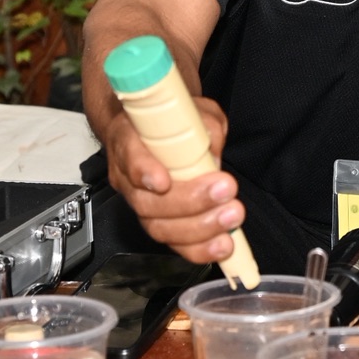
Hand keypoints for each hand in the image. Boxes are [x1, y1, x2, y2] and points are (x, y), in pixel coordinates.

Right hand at [104, 99, 245, 265]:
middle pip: (147, 201)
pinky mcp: (159, 223)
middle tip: (225, 192)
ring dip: (200, 228)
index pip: (129, 156)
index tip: (163, 180)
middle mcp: (128, 177)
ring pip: (160, 227)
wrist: (155, 132)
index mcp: (129, 140)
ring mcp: (141, 203)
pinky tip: (222, 245)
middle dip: (190, 202)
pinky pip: (173, 242)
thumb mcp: (193, 110)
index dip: (143, 172)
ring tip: (231, 217)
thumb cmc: (171, 119)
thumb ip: (204, 126)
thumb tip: (213, 153)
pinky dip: (199, 249)